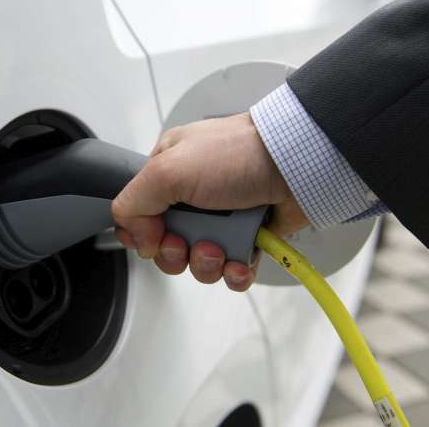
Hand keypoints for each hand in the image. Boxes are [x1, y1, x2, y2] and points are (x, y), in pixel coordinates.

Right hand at [112, 113, 308, 290]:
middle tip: (189, 241)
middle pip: (167, 245)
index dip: (143, 234)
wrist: (294, 164)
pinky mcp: (249, 237)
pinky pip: (231, 270)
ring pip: (198, 262)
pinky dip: (234, 272)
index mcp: (169, 171)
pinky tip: (240, 261)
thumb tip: (135, 238)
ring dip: (206, 263)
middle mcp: (193, 196)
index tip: (154, 236)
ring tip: (220, 248)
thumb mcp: (168, 169)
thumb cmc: (236, 155)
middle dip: (176, 253)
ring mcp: (223, 218)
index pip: (140, 214)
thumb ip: (134, 202)